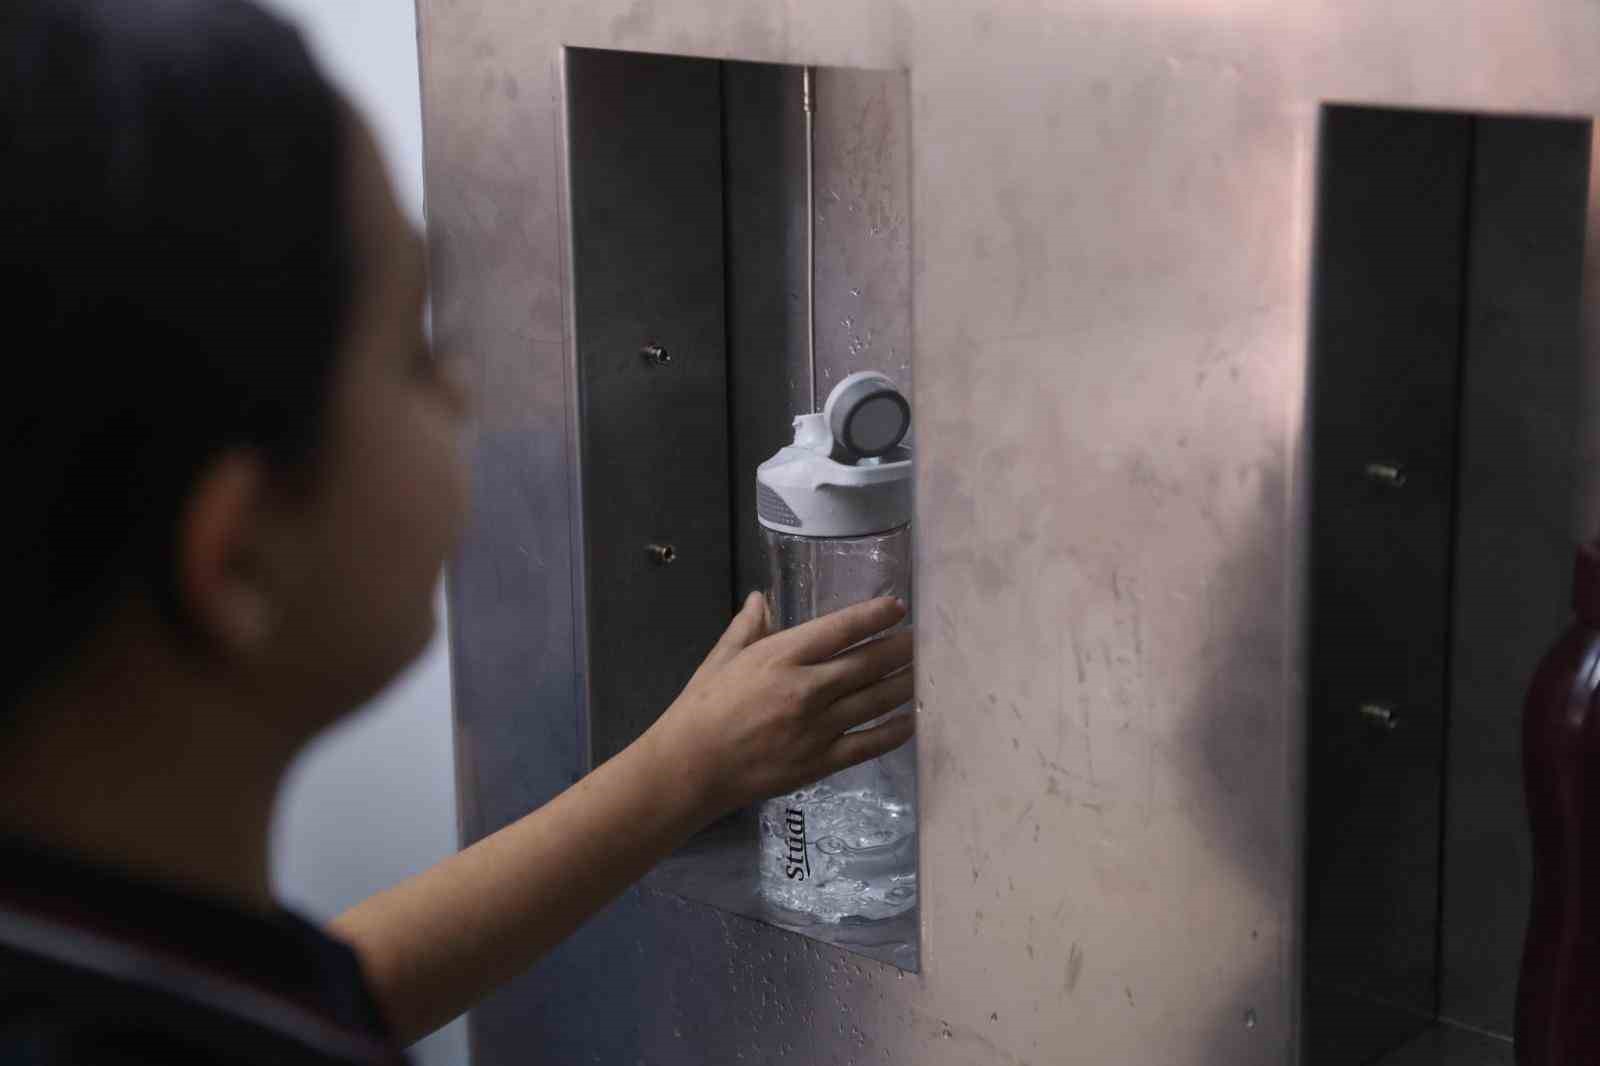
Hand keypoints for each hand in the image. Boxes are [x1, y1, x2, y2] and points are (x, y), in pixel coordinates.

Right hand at [643, 592, 914, 821]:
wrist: (691, 767)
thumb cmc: (702, 708)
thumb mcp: (723, 658)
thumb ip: (748, 627)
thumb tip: (762, 598)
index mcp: (782, 656)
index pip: (841, 629)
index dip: (874, 616)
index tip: (898, 608)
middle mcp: (807, 688)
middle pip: (868, 663)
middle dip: (901, 648)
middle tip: (924, 638)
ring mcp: (818, 727)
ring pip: (875, 700)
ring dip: (904, 684)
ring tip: (924, 672)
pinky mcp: (821, 761)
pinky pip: (868, 744)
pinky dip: (894, 731)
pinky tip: (911, 721)